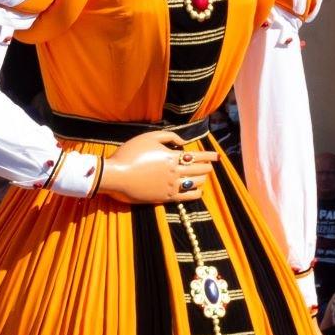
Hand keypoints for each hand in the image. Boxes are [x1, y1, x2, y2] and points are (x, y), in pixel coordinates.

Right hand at [98, 131, 219, 206]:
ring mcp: (171, 186)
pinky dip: (196, 193)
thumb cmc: (129, 154)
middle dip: (207, 166)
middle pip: (199, 170)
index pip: (198, 156)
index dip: (209, 155)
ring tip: (203, 177)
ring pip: (196, 183)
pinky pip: (187, 197)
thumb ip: (169, 136)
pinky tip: (198, 191)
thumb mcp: (148, 137)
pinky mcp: (165, 197)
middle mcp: (175, 172)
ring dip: (202, 179)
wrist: (116, 176)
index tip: (217, 156)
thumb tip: (183, 142)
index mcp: (172, 156)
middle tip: (210, 165)